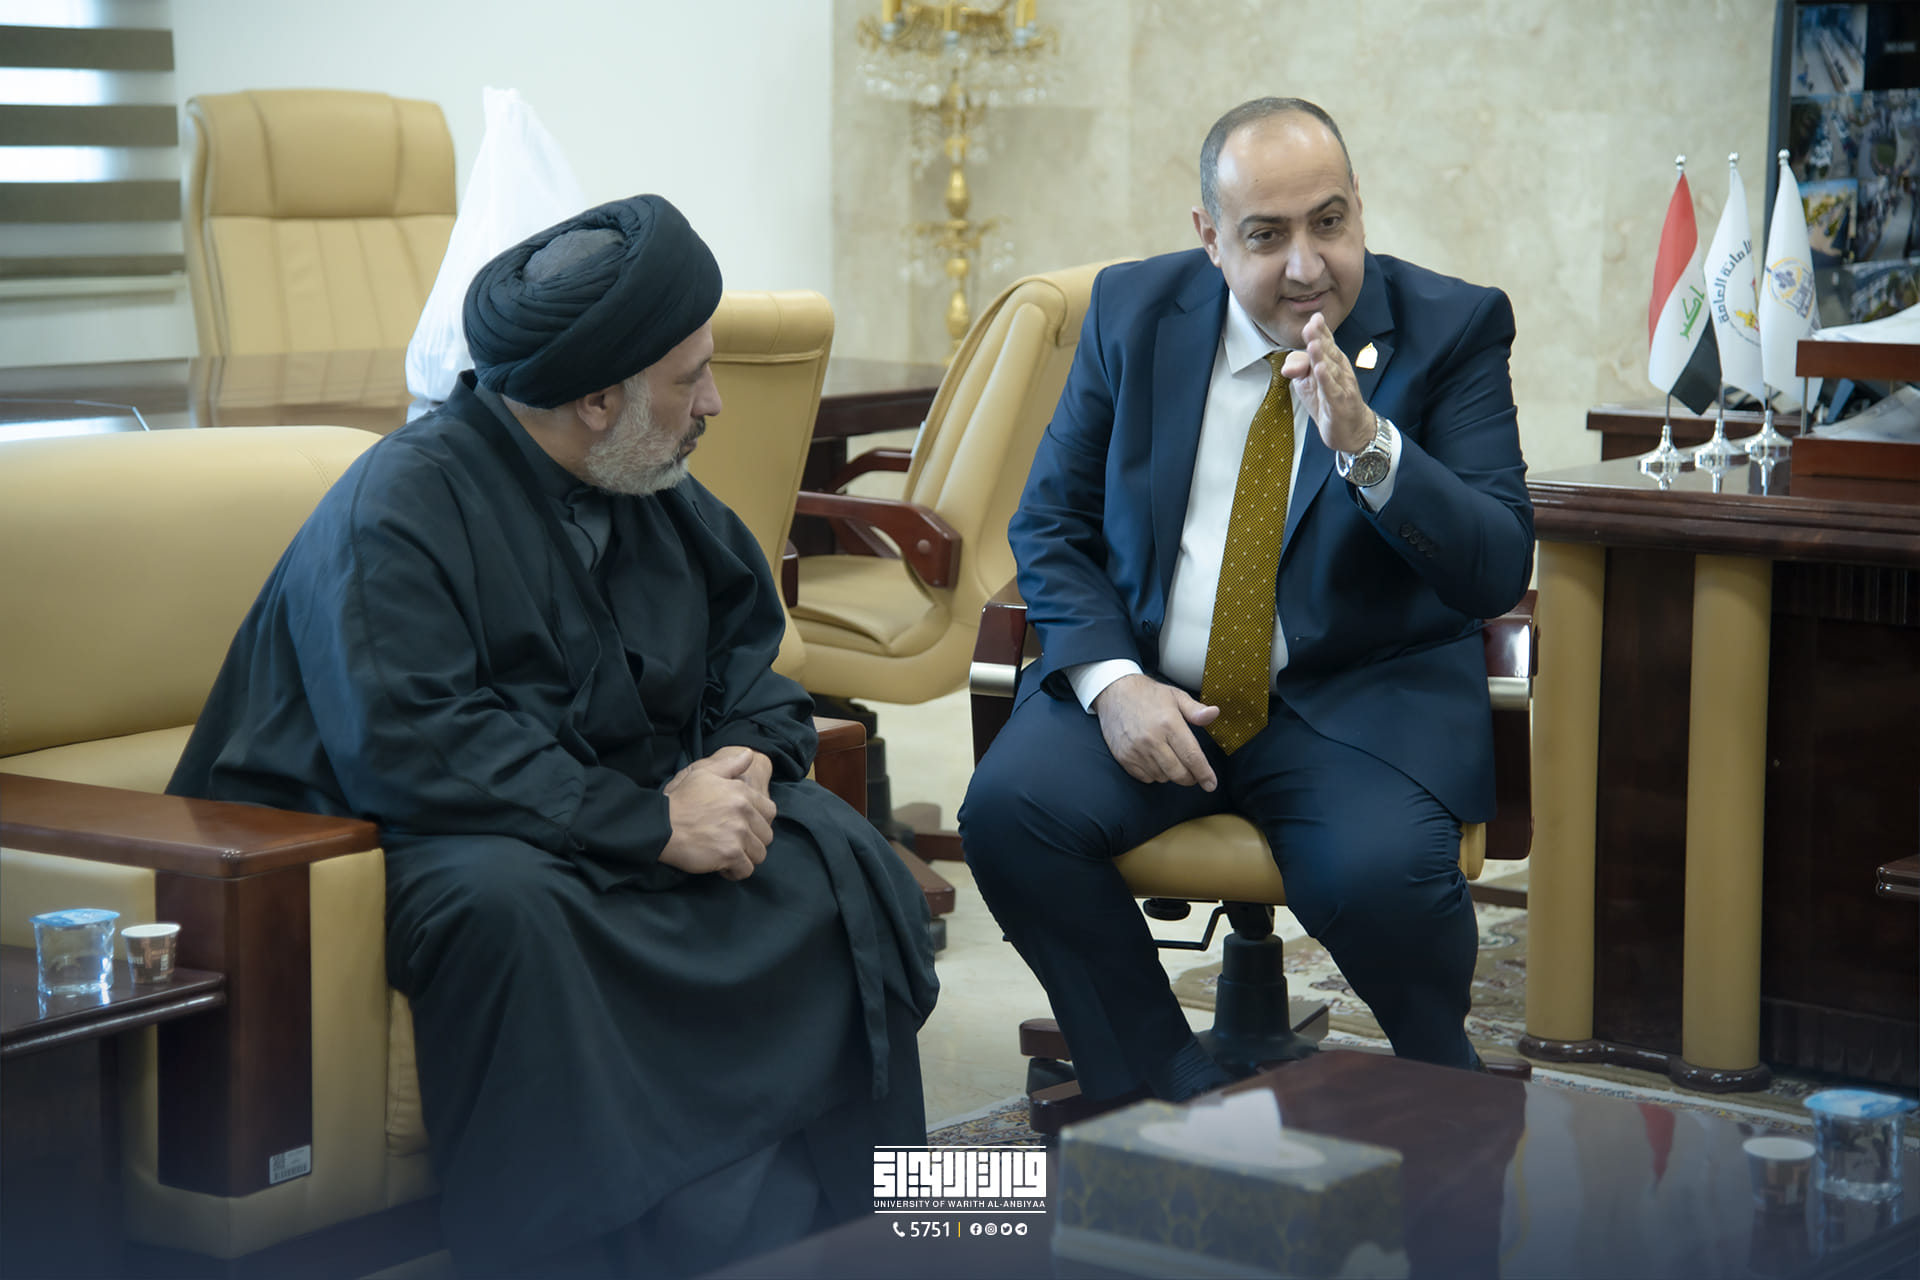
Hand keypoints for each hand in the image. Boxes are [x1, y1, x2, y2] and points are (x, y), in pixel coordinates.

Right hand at [660, 748, 776, 879]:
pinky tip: (722, 866)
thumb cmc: (680, 799)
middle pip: (766, 835)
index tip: (744, 827)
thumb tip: (750, 754)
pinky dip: (735, 871)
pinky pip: (746, 869)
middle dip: (753, 841)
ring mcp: (738, 834)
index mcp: (742, 793)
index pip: (770, 811)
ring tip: (729, 855)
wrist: (661, 824)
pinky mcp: (729, 854)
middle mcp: (744, 812)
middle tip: (734, 843)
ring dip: (746, 857)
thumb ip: (730, 765)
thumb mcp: (704, 773)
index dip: (759, 822)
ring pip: (759, 854)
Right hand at [1091, 674, 1218, 790]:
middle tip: (1194, 774)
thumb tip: (1215, 713)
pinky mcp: (1124, 758)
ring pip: (1163, 777)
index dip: (1204, 774)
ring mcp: (1136, 751)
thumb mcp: (1176, 696)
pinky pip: (1146, 778)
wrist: (1114, 693)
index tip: (1211, 784)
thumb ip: (1196, 710)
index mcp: (1169, 724)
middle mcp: (1152, 740)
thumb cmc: (1148, 695)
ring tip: (1171, 760)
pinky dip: (1155, 774)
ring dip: (1171, 775)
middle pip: (1178, 773)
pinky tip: (1155, 761)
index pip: (1192, 757)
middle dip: (1190, 778)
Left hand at [1279, 312, 1374, 453]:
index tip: (1314, 317)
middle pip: (1329, 352)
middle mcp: (1340, 371)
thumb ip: (1298, 368)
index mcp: (1333, 363)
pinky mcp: (1339, 403)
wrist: (1350, 429)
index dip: (1321, 331)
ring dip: (1322, 356)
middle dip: (1320, 338)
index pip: (1327, 344)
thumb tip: (1288, 365)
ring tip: (1314, 343)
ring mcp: (1341, 386)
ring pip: (1331, 369)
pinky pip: (1332, 389)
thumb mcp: (1308, 383)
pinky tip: (1320, 370)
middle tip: (1312, 324)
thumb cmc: (1329, 402)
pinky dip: (1326, 380)